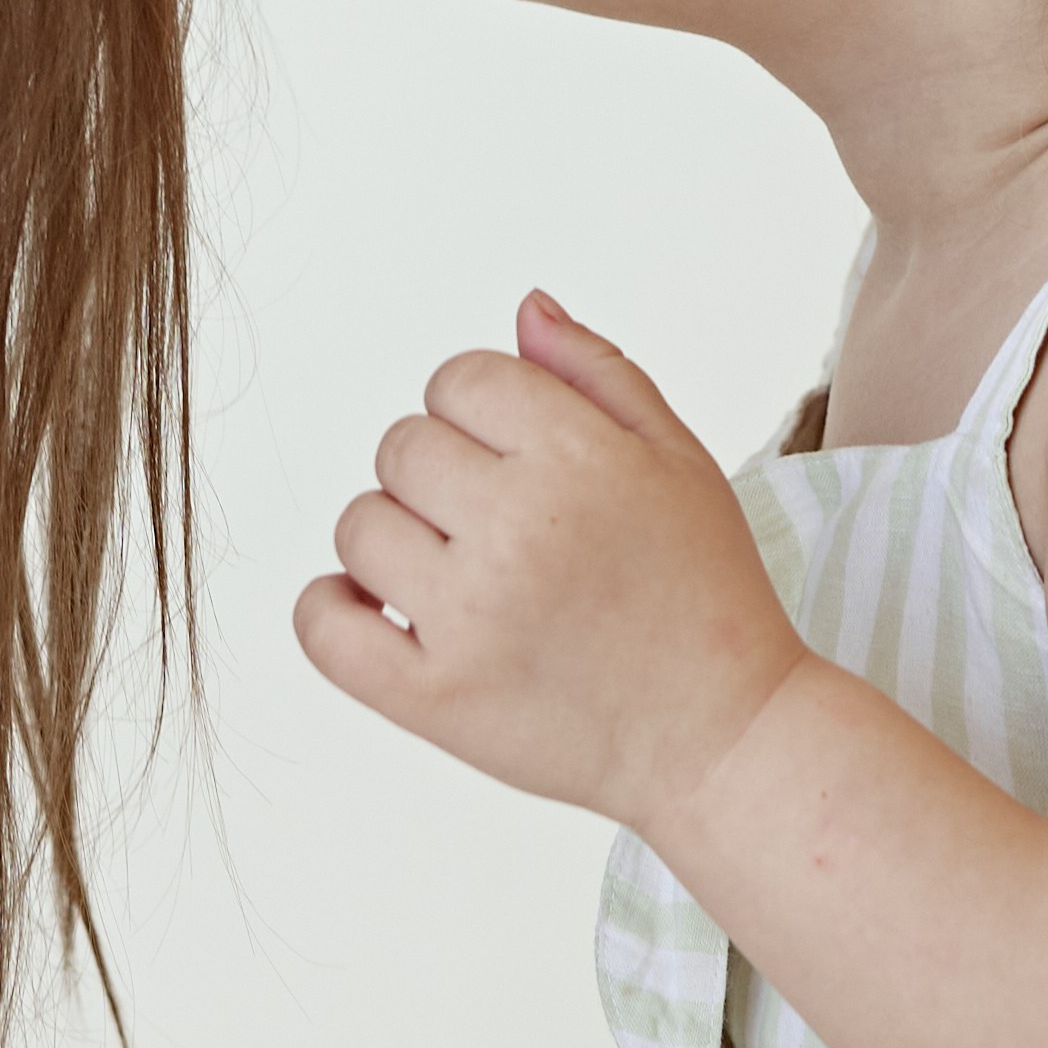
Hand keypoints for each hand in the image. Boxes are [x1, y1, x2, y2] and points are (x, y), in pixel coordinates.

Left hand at [295, 292, 804, 838]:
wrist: (723, 738)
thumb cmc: (704, 593)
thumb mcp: (678, 458)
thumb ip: (595, 372)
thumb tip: (524, 310)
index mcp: (579, 460)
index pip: (459, 378)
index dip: (477, 408)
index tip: (509, 452)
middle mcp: (518, 531)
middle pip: (402, 446)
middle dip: (438, 470)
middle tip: (495, 520)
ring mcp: (469, 619)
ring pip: (359, 525)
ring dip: (393, 536)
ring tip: (456, 571)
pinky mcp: (436, 699)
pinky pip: (324, 627)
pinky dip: (330, 607)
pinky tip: (377, 606)